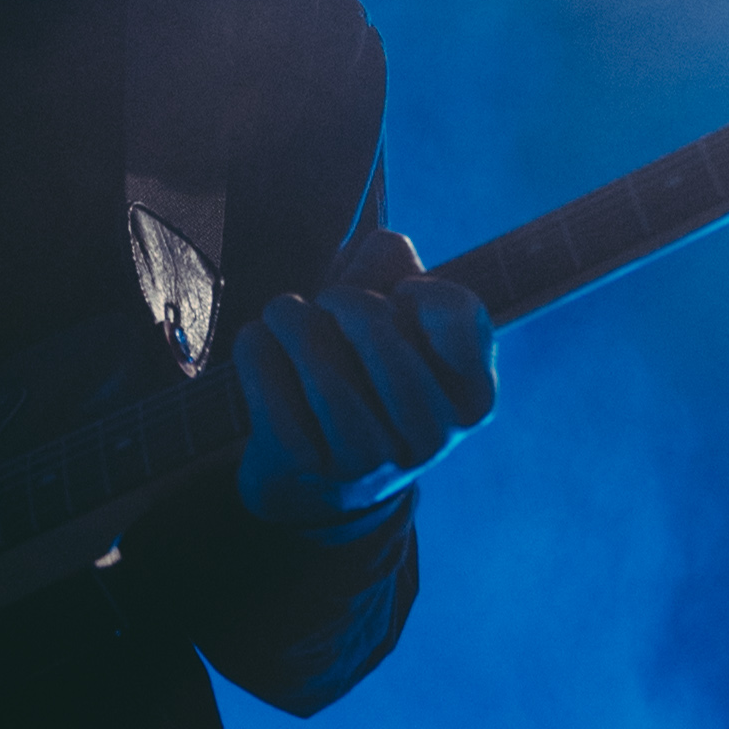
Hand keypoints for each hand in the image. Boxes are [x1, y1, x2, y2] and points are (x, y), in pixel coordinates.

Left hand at [232, 229, 498, 530]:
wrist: (314, 481)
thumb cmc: (362, 378)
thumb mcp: (391, 324)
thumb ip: (394, 269)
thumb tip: (388, 247)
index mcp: (471, 398)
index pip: (457, 311)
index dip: (415, 288)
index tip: (397, 298)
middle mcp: (431, 437)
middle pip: (376, 323)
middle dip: (339, 296)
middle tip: (326, 302)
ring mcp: (368, 460)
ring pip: (319, 356)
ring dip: (290, 317)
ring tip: (283, 315)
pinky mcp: (305, 468)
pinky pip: (271, 386)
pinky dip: (256, 351)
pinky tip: (259, 345)